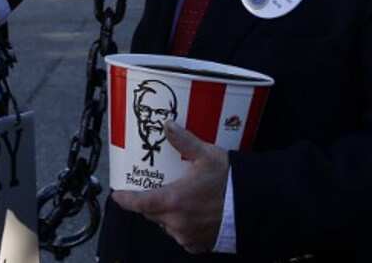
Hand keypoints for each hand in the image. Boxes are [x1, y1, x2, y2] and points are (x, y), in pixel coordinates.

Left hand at [111, 122, 228, 253]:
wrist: (253, 204)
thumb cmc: (229, 180)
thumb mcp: (206, 155)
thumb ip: (184, 141)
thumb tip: (167, 125)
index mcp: (173, 201)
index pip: (139, 203)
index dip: (126, 199)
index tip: (118, 195)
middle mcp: (176, 222)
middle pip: (152, 214)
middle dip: (150, 203)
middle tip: (156, 189)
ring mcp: (186, 236)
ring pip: (167, 225)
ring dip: (168, 215)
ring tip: (180, 200)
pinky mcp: (198, 245)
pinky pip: (182, 237)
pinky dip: (183, 227)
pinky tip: (193, 215)